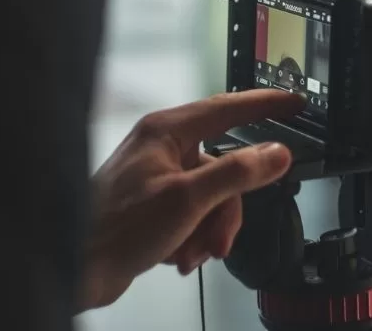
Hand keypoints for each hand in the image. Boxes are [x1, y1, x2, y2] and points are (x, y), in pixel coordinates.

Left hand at [80, 89, 304, 309]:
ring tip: (189, 252)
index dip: (266, 105)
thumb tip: (275, 153)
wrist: (76, 267)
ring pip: (212, 197)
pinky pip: (194, 215)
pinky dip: (192, 238)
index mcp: (167, 131)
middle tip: (218, 237)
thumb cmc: (113, 228)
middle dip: (226, 210)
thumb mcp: (188, 199)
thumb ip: (237, 172)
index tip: (295, 104)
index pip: (228, 107)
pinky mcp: (155, 206)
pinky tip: (176, 255)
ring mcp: (159, 178)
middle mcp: (162, 149)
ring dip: (207, 230)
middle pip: (224, 168)